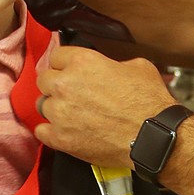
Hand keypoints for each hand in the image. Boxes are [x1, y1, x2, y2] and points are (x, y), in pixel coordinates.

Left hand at [35, 46, 174, 166]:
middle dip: (56, 85)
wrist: (152, 137)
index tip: (71, 72)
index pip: (56, 56)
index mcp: (82, 61)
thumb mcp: (137, 67)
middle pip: (44, 80)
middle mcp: (65, 84)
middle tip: (71, 94)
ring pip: (43, 105)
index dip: (65, 64)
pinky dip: (50, 132)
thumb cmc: (149, 102)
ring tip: (72, 116)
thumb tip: (110, 69)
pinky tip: (63, 132)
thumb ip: (113, 64)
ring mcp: (60, 112)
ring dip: (54, 109)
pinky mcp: (60, 138)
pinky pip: (41, 132)